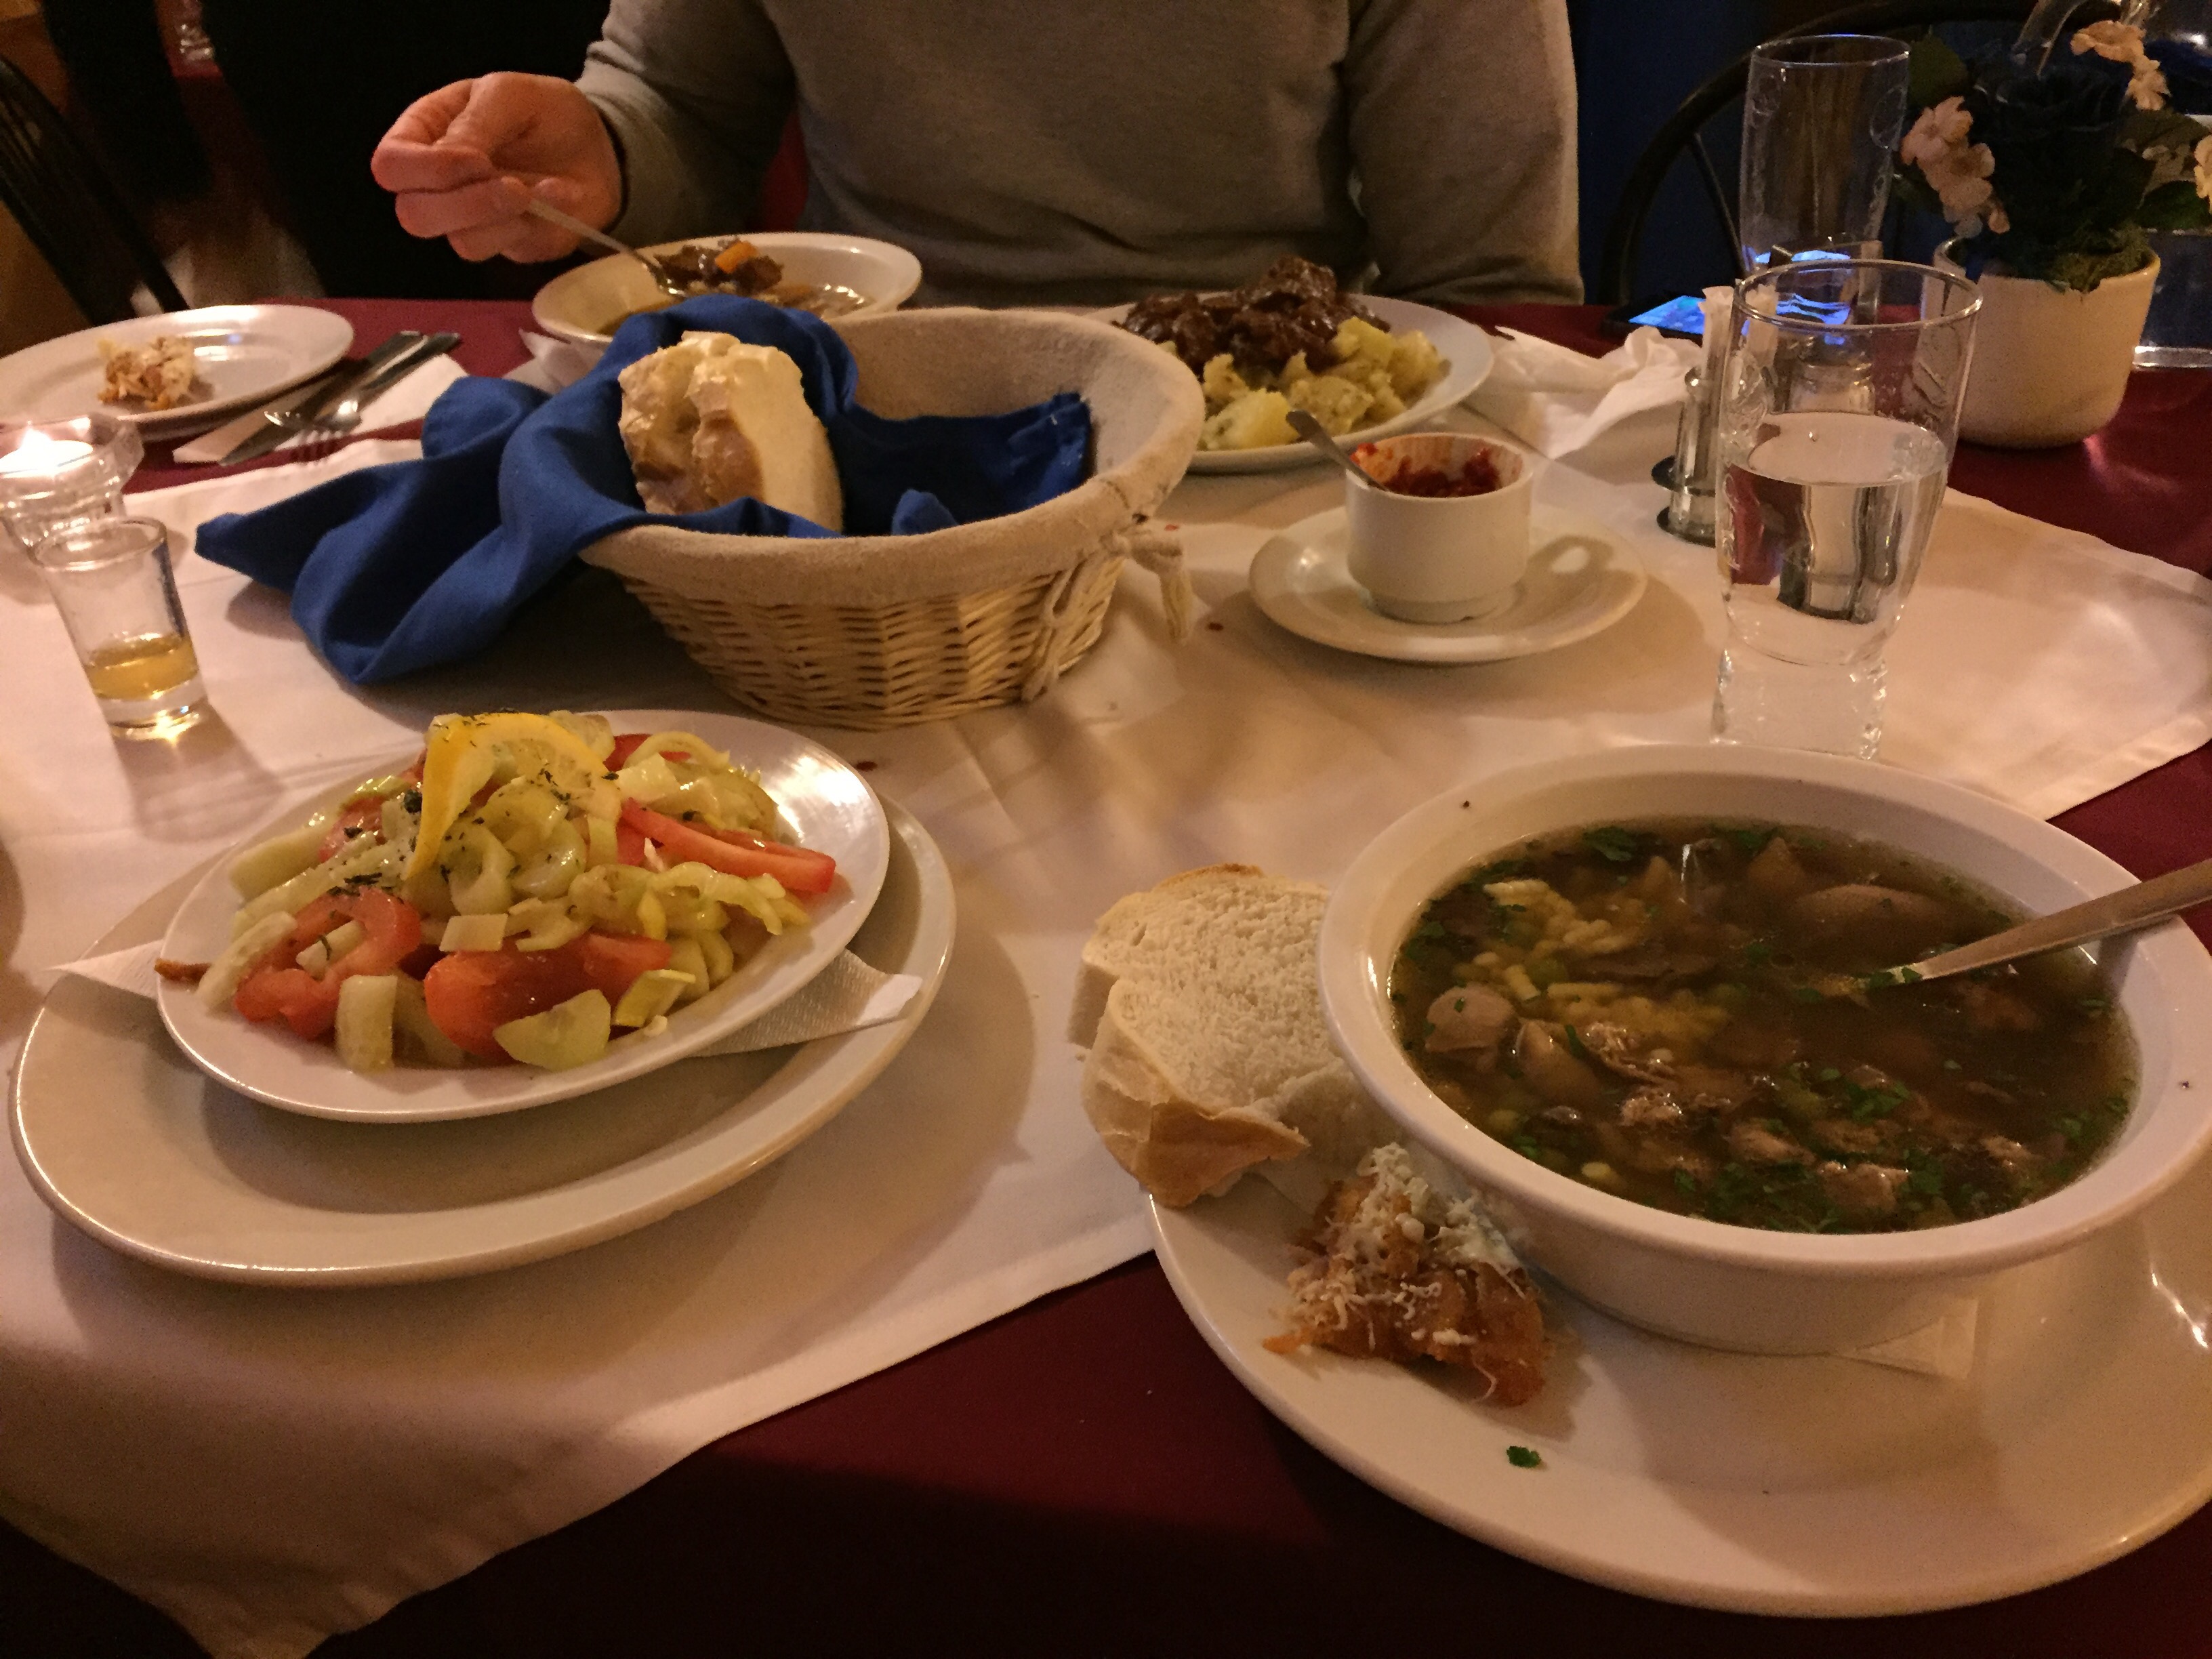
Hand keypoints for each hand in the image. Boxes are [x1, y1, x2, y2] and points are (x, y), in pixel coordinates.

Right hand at [371, 74, 621, 262]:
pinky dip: (537, 226)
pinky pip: (507, 251)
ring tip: (549, 187)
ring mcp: (469, 221)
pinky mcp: (506, 244)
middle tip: (515, 187)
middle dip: (467, 204)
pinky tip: (562, 197)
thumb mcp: (510, 94)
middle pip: (415, 215)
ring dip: (508, 218)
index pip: (391, 166)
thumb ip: (476, 123)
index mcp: (423, 135)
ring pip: (461, 242)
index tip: (479, 160)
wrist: (597, 146)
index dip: (428, 170)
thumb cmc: (543, 111)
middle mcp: (436, 184)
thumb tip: (451, 159)